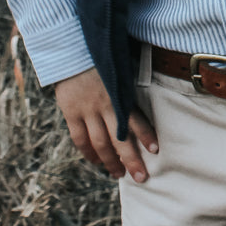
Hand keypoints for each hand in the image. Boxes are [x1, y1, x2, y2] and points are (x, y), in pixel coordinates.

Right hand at [53, 67, 157, 182]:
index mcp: (119, 92)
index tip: (155, 149)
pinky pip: (80, 138)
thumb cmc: (102, 57)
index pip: (135, 118)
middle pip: (119, 139)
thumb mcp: (121, 67)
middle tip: (142, 177)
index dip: (145, 134)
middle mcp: (104, 104)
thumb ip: (130, 85)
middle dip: (131, 159)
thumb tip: (144, 97)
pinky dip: (88, 152)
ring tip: (119, 174)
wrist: (71, 48)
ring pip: (99, 143)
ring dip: (110, 161)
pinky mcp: (70, 112)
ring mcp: (86, 110)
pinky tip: (97, 162)